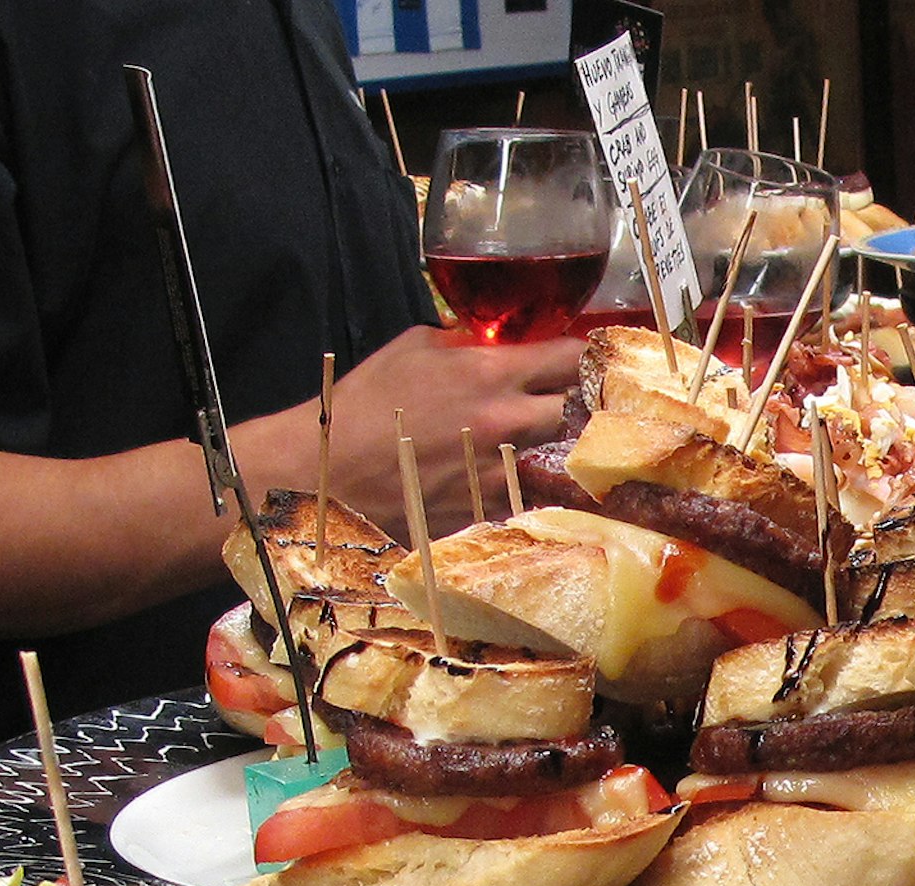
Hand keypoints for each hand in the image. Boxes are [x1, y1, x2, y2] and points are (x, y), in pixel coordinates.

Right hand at [304, 327, 583, 525]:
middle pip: (578, 412)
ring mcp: (500, 474)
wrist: (329, 471)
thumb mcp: (414, 347)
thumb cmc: (364, 403)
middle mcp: (506, 425)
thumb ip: (466, 342)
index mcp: (491, 374)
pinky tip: (502, 481)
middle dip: (576, 404)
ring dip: (552, 450)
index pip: (570, 357)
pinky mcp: (486, 513)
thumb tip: (496, 344)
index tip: (585, 358)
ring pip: (558, 461)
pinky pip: (524, 497)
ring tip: (535, 446)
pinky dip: (522, 488)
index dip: (584, 355)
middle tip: (567, 403)